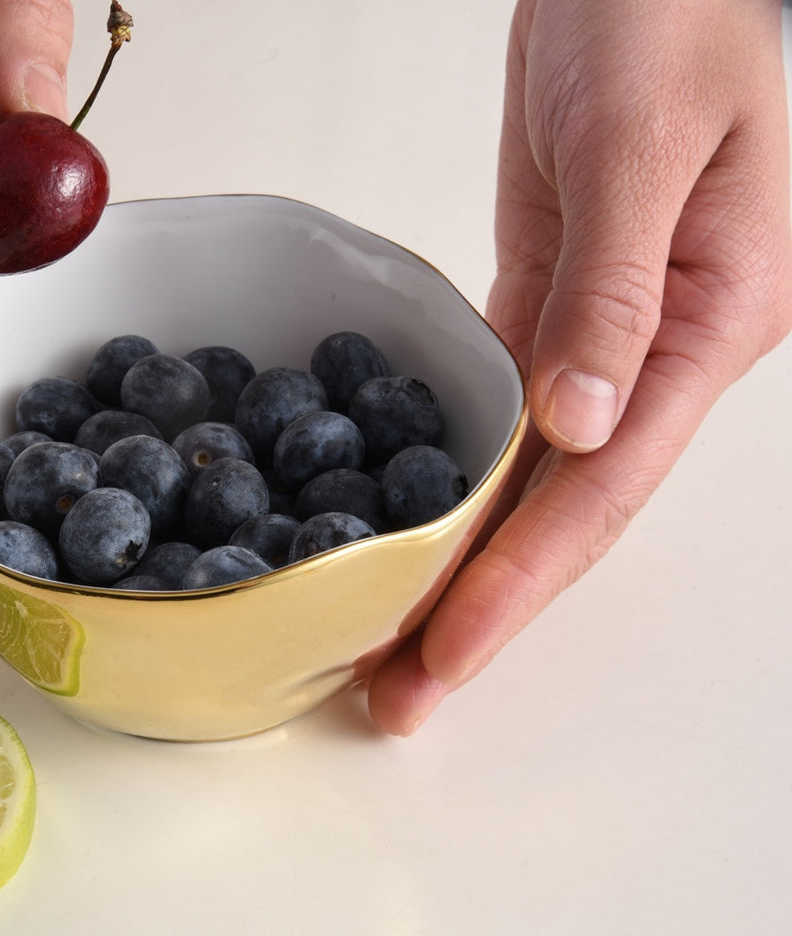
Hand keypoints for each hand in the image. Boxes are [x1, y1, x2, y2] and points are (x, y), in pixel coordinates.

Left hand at [366, 0, 791, 732]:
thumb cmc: (669, 12)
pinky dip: (461, 471)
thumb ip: (614, 285)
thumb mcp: (645, 140)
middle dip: (483, 604)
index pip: (604, 491)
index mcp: (716, 322)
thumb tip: (579, 425)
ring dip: (465, 554)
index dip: (520, 583)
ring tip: (393, 635)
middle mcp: (665, 349)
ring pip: (534, 471)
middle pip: (566, 508)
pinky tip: (411, 520)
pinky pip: (508, 405)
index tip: (448, 657)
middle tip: (398, 693)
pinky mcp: (554, 296)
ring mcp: (609, 330)